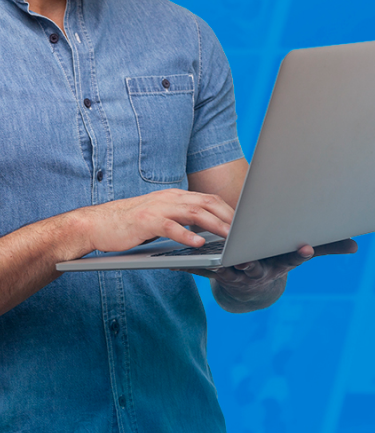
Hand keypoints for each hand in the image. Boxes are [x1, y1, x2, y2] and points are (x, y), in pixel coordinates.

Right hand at [77, 188, 233, 253]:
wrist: (97, 224)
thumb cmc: (128, 224)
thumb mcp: (158, 218)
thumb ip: (178, 219)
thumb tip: (203, 232)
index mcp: (172, 196)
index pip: (207, 199)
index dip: (227, 210)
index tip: (243, 224)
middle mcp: (168, 198)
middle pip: (206, 203)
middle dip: (228, 216)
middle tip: (246, 231)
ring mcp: (157, 208)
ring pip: (194, 213)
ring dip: (215, 225)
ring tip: (231, 237)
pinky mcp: (146, 221)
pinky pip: (171, 227)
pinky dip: (187, 235)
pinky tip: (199, 244)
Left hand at [174, 238, 357, 310]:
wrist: (246, 286)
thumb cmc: (271, 261)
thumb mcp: (294, 255)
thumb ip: (323, 248)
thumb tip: (355, 246)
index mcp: (276, 263)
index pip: (291, 258)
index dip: (300, 254)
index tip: (306, 247)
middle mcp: (257, 270)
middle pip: (254, 265)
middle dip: (250, 261)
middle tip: (245, 257)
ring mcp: (234, 274)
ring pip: (225, 269)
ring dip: (216, 265)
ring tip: (211, 259)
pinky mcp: (213, 273)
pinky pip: (201, 270)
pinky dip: (190, 265)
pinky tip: (178, 260)